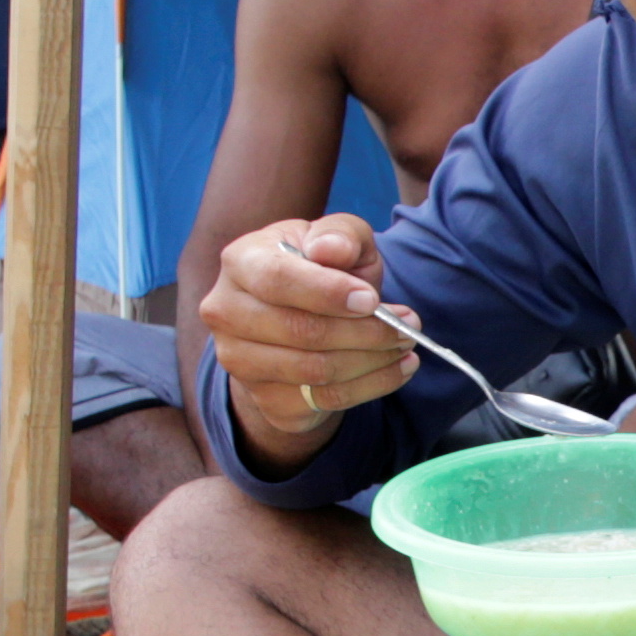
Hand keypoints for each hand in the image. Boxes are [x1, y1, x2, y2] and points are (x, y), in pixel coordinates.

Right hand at [203, 216, 418, 450]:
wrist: (298, 318)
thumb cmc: (320, 269)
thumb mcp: (336, 239)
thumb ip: (339, 234)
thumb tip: (330, 250)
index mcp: (240, 261)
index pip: (277, 280)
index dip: (327, 292)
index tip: (372, 300)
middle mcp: (226, 313)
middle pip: (300, 332)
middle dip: (364, 331)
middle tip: (408, 326)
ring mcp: (239, 361)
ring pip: (315, 371)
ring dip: (373, 361)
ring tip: (406, 345)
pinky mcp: (264, 398)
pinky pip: (325, 400)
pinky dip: (371, 386)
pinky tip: (395, 369)